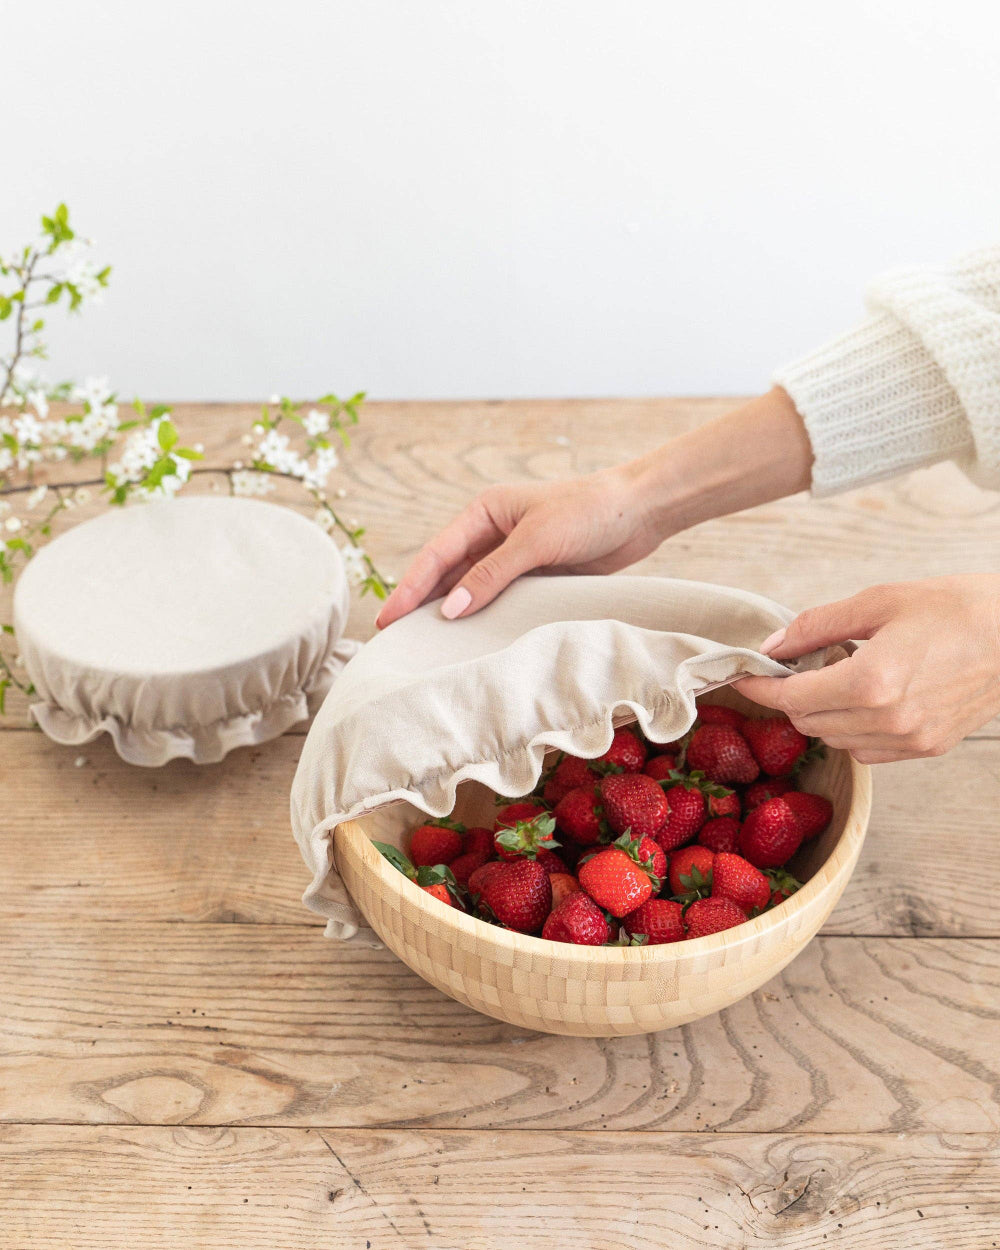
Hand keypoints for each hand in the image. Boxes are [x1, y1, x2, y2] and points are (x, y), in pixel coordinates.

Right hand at [376, 463, 661, 626]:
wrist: (640, 512)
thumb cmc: (588, 511)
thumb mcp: (536, 540)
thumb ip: (492, 575)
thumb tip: (451, 608)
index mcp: (484, 511)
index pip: (437, 553)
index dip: (410, 587)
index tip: (388, 619)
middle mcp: (493, 531)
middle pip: (446, 572)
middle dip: (420, 602)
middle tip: (393, 638)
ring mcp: (513, 555)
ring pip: (470, 588)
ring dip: (450, 612)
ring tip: (424, 644)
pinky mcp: (535, 574)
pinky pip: (499, 598)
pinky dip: (483, 616)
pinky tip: (470, 638)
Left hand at [734, 575, 999, 762]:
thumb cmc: (959, 608)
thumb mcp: (880, 601)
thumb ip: (818, 626)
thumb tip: (775, 644)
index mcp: (872, 681)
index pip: (791, 698)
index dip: (760, 687)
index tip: (743, 676)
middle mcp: (889, 720)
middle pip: (808, 722)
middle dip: (791, 696)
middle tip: (795, 665)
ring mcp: (911, 739)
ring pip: (835, 740)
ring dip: (822, 713)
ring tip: (837, 676)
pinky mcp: (928, 747)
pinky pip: (867, 750)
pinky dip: (852, 729)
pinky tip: (865, 698)